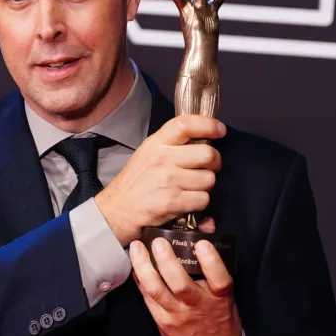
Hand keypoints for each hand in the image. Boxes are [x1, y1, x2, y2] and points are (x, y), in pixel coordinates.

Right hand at [94, 115, 224, 244]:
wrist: (116, 211)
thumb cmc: (134, 183)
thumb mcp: (147, 154)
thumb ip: (170, 145)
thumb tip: (202, 139)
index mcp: (156, 143)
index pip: (185, 124)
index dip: (208, 124)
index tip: (220, 131)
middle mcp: (162, 158)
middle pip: (207, 154)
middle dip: (214, 163)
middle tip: (207, 168)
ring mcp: (168, 180)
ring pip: (209, 179)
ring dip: (205, 186)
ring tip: (191, 188)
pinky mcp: (172, 201)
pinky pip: (203, 199)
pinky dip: (199, 203)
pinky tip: (187, 202)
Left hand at [129, 218, 241, 335]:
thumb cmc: (219, 317)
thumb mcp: (225, 293)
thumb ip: (214, 260)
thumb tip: (206, 226)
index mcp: (218, 298)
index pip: (219, 279)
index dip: (210, 261)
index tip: (201, 243)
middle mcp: (197, 307)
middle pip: (180, 284)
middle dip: (167, 261)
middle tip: (158, 241)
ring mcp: (177, 316)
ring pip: (157, 291)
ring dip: (144, 268)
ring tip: (136, 248)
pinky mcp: (162, 322)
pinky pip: (147, 299)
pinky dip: (140, 281)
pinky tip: (135, 266)